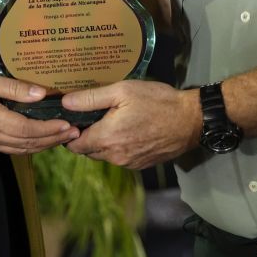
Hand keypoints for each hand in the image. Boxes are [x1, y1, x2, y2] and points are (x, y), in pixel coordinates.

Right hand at [0, 67, 77, 154]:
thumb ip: (12, 88)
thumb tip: (41, 93)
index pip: (29, 129)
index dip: (51, 129)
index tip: (69, 125)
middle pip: (28, 143)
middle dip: (53, 139)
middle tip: (75, 133)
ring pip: (20, 150)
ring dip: (42, 145)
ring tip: (61, 138)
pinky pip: (10, 149)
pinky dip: (27, 146)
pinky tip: (37, 140)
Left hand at [62, 80, 200, 169]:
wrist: (190, 121)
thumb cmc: (156, 101)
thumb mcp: (122, 91)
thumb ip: (91, 98)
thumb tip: (65, 103)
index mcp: (106, 138)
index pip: (74, 145)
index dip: (71, 133)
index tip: (75, 120)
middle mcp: (115, 156)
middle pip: (88, 151)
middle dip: (86, 137)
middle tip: (94, 117)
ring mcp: (128, 163)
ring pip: (104, 155)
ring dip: (103, 142)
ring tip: (113, 122)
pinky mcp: (140, 166)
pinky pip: (120, 158)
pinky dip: (119, 147)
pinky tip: (129, 131)